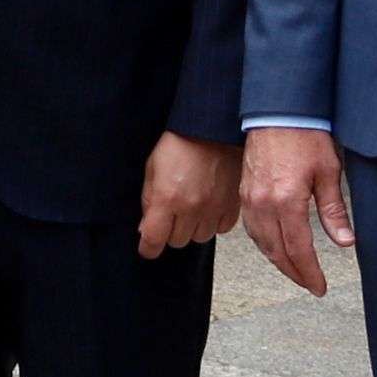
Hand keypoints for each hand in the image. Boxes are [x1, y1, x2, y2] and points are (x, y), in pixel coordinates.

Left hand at [138, 131, 241, 259]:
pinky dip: (213, 222)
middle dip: (170, 231)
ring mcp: (213, 208)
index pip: (153, 241)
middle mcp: (190, 208)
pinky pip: (220, 229)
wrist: (213, 129)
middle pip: (176, 242)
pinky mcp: (232, 206)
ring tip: (192, 206)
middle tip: (172, 212)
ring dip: (193, 227)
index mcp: (166, 198)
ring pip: (199, 238)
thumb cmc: (181, 142)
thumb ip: (148, 201)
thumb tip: (145, 228)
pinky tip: (209, 206)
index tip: (148, 247)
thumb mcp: (152, 168)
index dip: (148, 248)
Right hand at [239, 127, 353, 294]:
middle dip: (294, 273)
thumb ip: (334, 211)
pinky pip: (251, 228)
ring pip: (261, 243)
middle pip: (276, 252)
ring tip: (295, 271)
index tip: (319, 286)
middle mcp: (263, 203)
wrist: (278, 110)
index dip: (310, 273)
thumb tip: (345, 241)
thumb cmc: (304, 134)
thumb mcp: (328, 173)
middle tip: (310, 284)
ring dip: (278, 261)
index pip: (298, 249)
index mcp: (286, 201)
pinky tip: (273, 246)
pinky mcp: (244, 191)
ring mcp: (250, 198)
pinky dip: (264, 244)